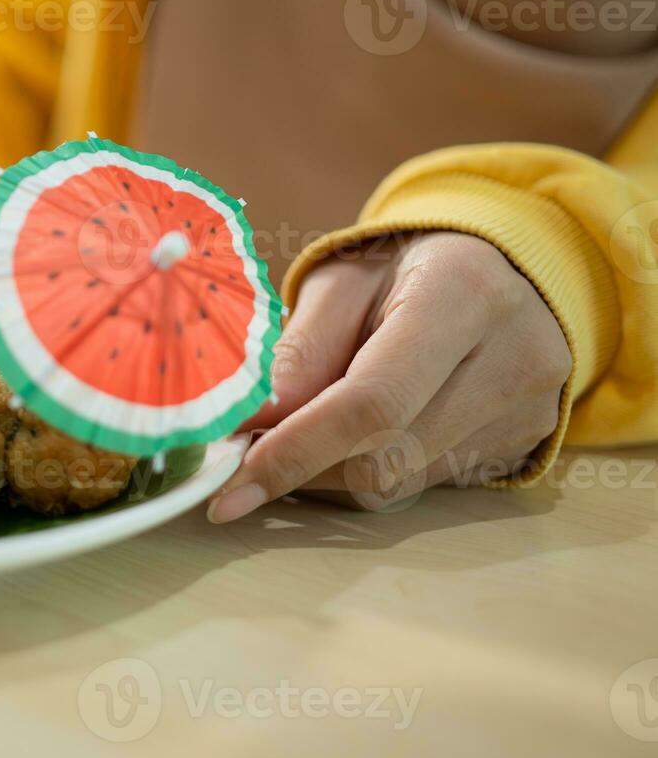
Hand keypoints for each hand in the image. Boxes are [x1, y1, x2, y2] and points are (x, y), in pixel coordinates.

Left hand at [208, 231, 570, 521]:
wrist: (499, 269)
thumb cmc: (404, 269)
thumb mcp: (341, 282)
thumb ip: (298, 351)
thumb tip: (247, 427)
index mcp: (462, 295)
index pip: (373, 402)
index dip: (295, 451)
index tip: (230, 488)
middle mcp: (512, 359)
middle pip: (385, 456)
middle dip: (300, 466)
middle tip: (243, 454)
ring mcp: (526, 412)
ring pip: (400, 484)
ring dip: (329, 474)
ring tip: (300, 433)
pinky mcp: (523, 446)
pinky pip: (423, 486)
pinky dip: (369, 472)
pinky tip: (353, 436)